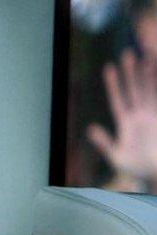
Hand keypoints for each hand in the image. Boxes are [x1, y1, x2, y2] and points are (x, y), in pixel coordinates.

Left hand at [88, 49, 156, 183]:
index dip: (113, 84)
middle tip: (127, 53)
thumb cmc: (137, 169)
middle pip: (134, 90)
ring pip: (148, 91)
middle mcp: (140, 116)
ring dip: (145, 75)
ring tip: (144, 56)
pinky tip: (155, 73)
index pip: (118, 99)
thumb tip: (90, 128)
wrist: (156, 175)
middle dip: (130, 72)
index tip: (109, 67)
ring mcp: (153, 117)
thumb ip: (104, 142)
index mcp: (127, 124)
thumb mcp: (117, 155)